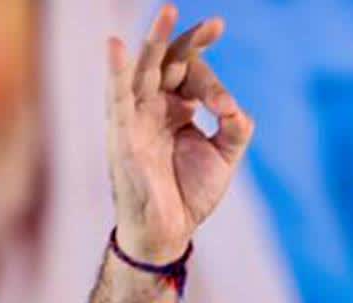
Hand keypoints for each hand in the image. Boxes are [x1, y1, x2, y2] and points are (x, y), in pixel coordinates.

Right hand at [106, 4, 252, 261]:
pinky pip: (117, 98)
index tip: (218, 25)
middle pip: (168, 62)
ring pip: (143, 71)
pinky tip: (117, 46)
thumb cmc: (190, 193)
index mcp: (177, 107)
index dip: (203, 50)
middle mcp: (154, 106)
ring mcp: (135, 117)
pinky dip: (116, 72)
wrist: (170, 230)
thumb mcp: (224, 156)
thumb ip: (235, 128)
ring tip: (166, 12)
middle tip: (214, 24)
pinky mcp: (122, 134)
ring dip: (153, 41)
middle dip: (187, 39)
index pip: (190, 69)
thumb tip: (236, 108)